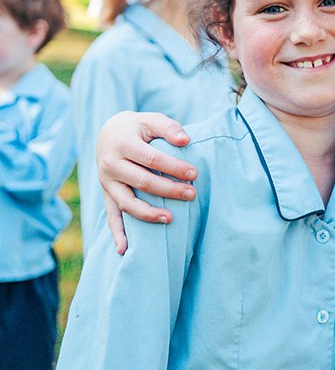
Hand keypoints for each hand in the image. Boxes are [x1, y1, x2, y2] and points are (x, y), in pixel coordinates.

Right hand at [97, 111, 194, 253]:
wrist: (109, 133)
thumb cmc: (138, 127)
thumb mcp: (151, 119)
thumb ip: (168, 127)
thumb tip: (186, 141)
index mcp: (122, 144)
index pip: (150, 159)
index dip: (173, 167)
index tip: (194, 173)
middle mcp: (110, 165)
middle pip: (141, 182)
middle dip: (168, 190)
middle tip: (192, 194)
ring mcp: (106, 183)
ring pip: (126, 203)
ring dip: (147, 214)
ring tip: (170, 219)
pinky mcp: (106, 195)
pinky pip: (111, 217)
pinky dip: (117, 234)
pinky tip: (124, 250)